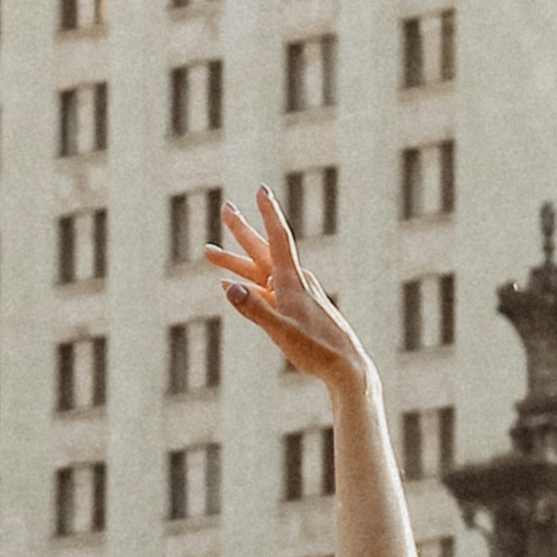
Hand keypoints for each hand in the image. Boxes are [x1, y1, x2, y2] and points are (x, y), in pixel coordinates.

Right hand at [207, 188, 371, 389]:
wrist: (346, 366)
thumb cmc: (317, 349)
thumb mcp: (281, 330)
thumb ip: (254, 310)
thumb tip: (229, 288)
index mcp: (291, 281)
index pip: (277, 238)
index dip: (268, 213)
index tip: (261, 189)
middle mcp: (293, 282)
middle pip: (262, 250)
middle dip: (242, 231)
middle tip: (226, 208)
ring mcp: (294, 295)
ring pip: (259, 272)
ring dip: (236, 263)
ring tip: (209, 254)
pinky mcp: (294, 309)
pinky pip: (264, 291)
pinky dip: (247, 286)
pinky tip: (233, 288)